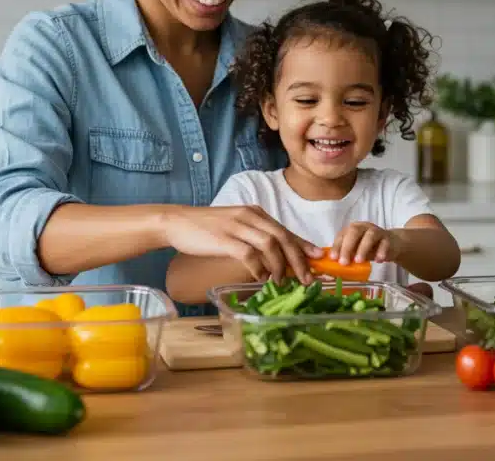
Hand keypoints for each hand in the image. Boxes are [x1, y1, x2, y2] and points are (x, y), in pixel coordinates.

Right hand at [161, 205, 322, 282]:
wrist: (176, 222)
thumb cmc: (206, 228)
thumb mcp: (235, 227)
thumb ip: (254, 237)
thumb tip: (274, 258)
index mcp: (255, 212)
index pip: (285, 229)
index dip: (303, 245)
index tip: (317, 259)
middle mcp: (250, 216)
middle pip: (283, 237)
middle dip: (298, 259)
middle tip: (307, 278)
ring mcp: (237, 226)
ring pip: (270, 244)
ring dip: (280, 266)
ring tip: (282, 282)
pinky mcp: (224, 238)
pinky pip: (249, 254)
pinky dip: (259, 268)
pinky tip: (261, 279)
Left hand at [330, 222, 402, 265]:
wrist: (392, 244)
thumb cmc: (369, 248)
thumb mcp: (356, 251)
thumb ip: (348, 255)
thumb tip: (336, 265)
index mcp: (352, 229)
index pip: (342, 235)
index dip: (337, 246)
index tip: (333, 258)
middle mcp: (363, 227)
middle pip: (354, 231)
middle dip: (347, 247)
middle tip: (344, 262)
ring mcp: (376, 231)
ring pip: (370, 235)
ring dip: (363, 248)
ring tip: (359, 261)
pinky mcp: (388, 238)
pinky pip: (385, 243)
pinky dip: (381, 251)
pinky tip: (378, 261)